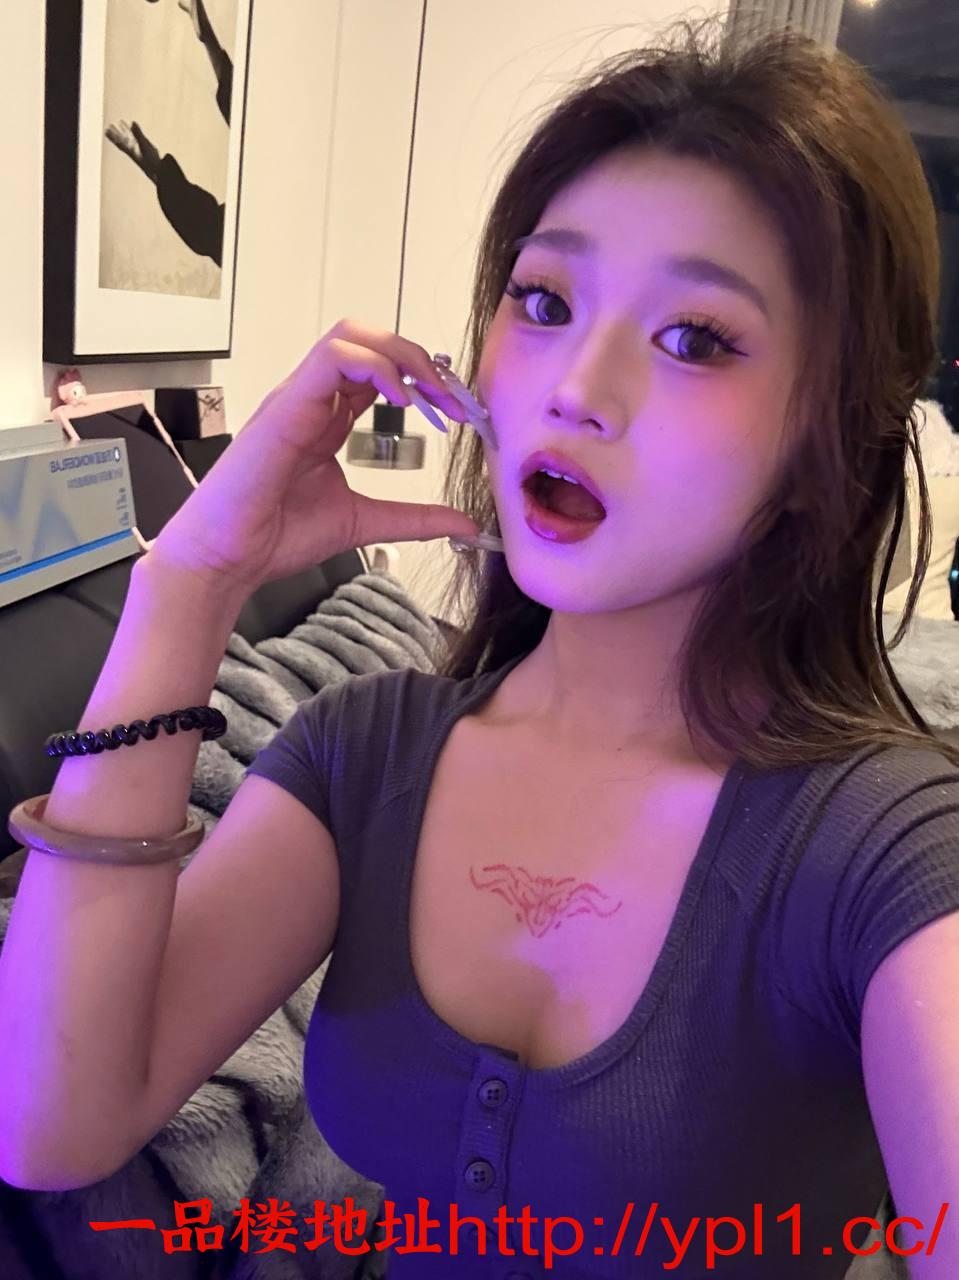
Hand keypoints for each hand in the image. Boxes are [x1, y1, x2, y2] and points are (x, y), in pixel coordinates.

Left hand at [105, 120, 161, 184]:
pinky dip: (135, 131)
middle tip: (109, 126)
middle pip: (122, 139)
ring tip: (120, 122)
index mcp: (130, 150)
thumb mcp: (143, 145)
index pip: (119, 142)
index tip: (106, 131)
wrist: (158, 169)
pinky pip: (137, 137)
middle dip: (116, 133)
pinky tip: (134, 124)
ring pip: (129, 138)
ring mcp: (139, 147)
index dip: (112, 137)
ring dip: (124, 131)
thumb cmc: (150, 160)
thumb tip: (132, 122)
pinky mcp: (145, 145)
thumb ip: (138, 133)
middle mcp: (133, 148)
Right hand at [147, 319, 481, 596]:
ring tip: (431, 394)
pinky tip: (401, 402)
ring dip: (401, 355)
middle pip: (368, 339)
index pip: (380, 370)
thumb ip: (414, 518)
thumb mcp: (365, 522)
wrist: (229, 558)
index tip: (458, 413)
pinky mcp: (286, 406)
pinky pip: (333, 359)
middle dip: (418, 358)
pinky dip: (375, 368)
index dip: (424, 381)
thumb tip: (464, 525)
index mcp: (327, 418)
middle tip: (451, 398)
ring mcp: (297, 398)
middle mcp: (313, 399)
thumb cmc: (277, 536)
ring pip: (350, 336)